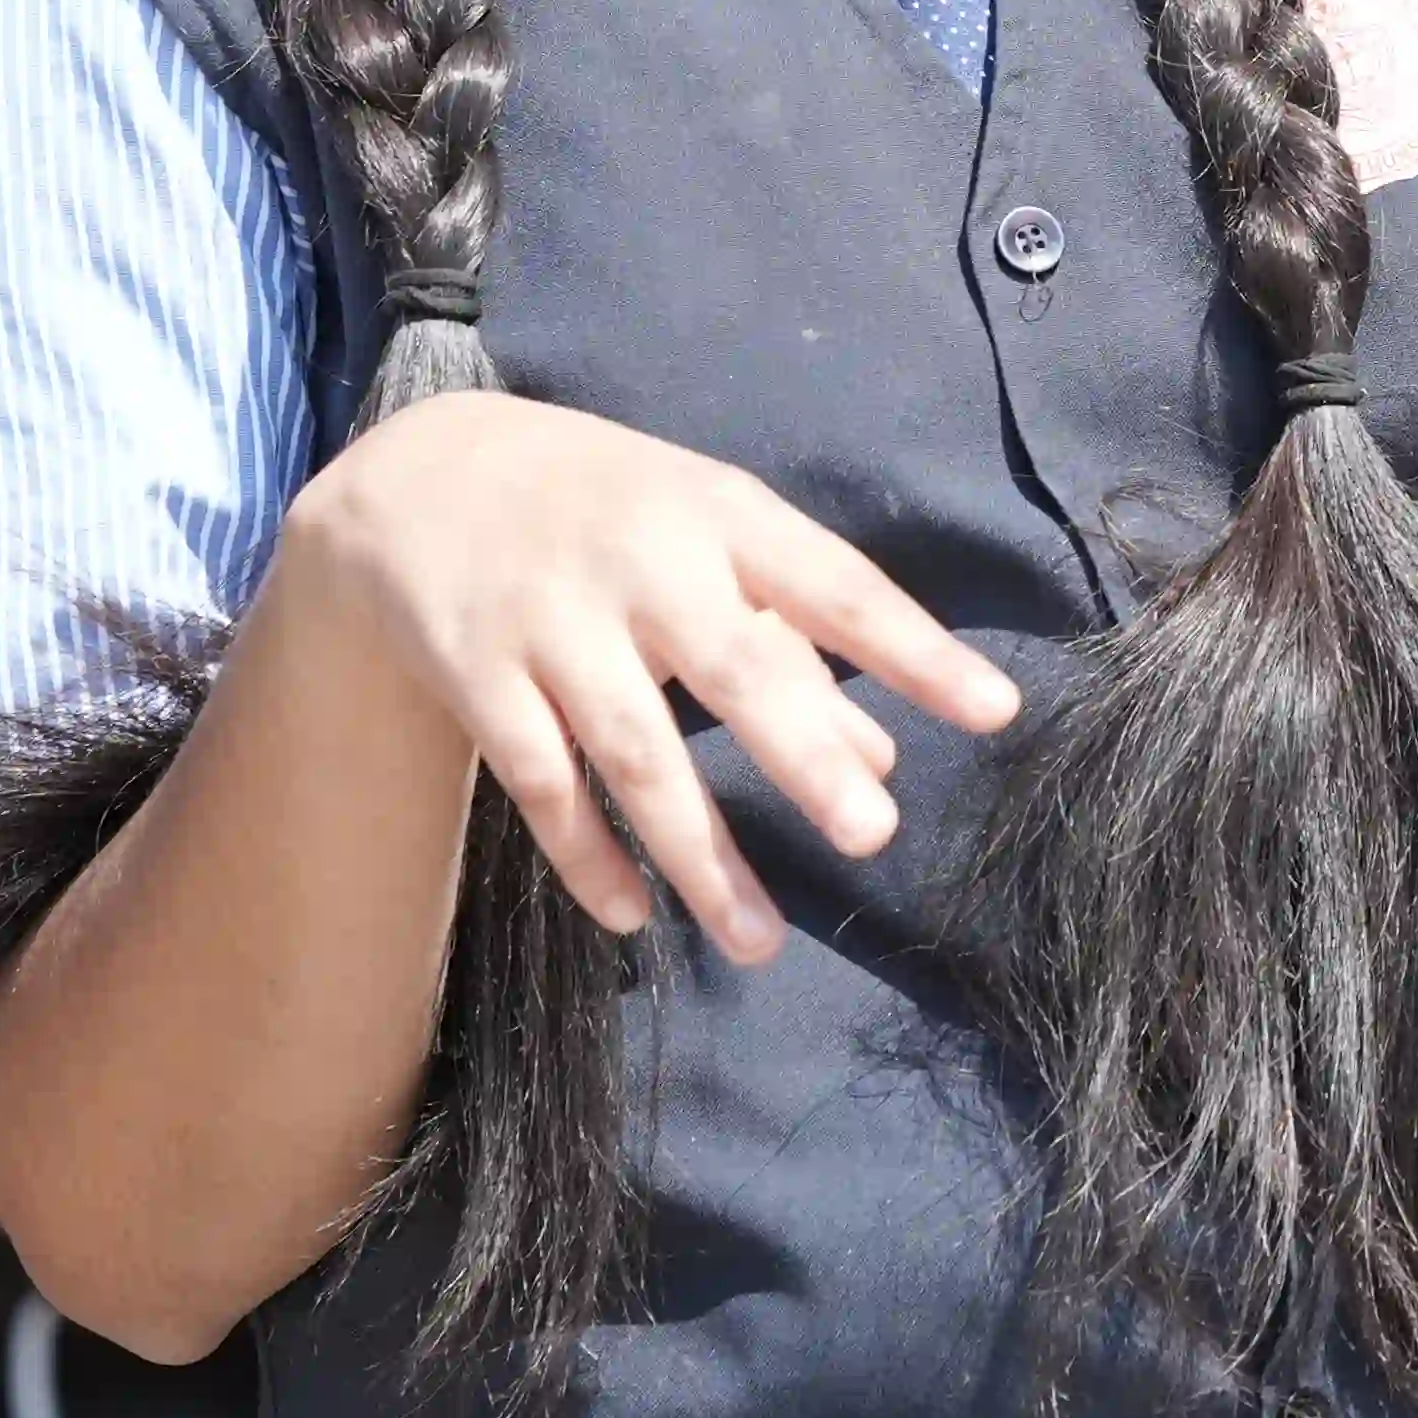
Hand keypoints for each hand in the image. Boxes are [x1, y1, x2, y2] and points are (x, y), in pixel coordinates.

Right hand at [272, 389, 1018, 955]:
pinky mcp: (477, 675)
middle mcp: (642, 561)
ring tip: (761, 945)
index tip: (997, 712)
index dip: (916, 650)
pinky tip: (635, 917)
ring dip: (699, 852)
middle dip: (801, 753)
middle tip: (872, 835)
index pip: (837, 584)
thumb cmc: (609, 512)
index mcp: (720, 513)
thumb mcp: (706, 541)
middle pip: (732, 666)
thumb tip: (885, 759)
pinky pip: (540, 782)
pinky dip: (588, 854)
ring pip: (635, 750)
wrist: (420, 473)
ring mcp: (552, 620)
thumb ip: (796, 642)